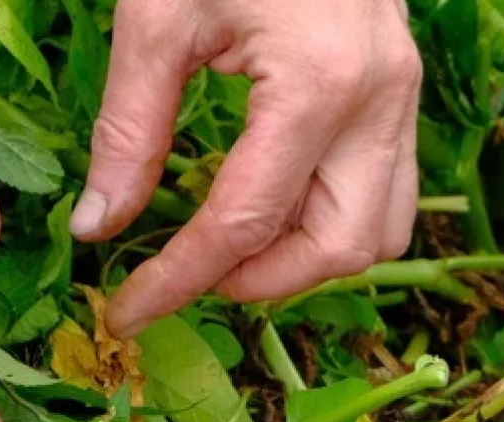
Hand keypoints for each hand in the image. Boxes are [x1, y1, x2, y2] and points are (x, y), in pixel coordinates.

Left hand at [71, 0, 422, 335]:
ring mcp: (404, 100)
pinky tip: (274, 208)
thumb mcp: (156, 18)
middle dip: (262, 280)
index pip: (247, 222)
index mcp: (319, 83)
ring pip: (381, 232)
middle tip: (189, 275)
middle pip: (342, 248)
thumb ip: (128, 130)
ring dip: (307, 259)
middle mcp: (381, 103)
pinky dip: (330, 219)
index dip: (182, 278)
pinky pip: (386, 193)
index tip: (130, 310)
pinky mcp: (403, 94)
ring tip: (234, 249)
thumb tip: (99, 228)